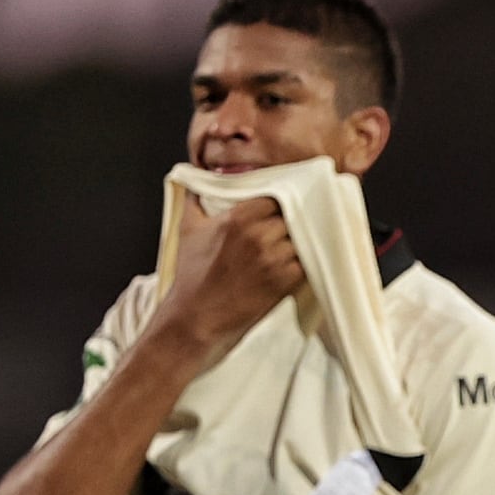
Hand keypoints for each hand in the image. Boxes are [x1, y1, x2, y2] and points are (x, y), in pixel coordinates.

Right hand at [157, 194, 304, 359]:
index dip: (280, 201)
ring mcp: (274, 259)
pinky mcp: (283, 282)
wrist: (196, 318)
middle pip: (293, 214)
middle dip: (293, 219)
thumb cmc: (190, 275)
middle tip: (292, 225)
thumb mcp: (187, 229)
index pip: (276, 195)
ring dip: (302, 240)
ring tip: (295, 244)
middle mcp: (259, 235)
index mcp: (239, 218)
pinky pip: (307, 262)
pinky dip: (305, 261)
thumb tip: (193, 176)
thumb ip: (193, 197)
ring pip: (303, 237)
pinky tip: (296, 263)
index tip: (281, 206)